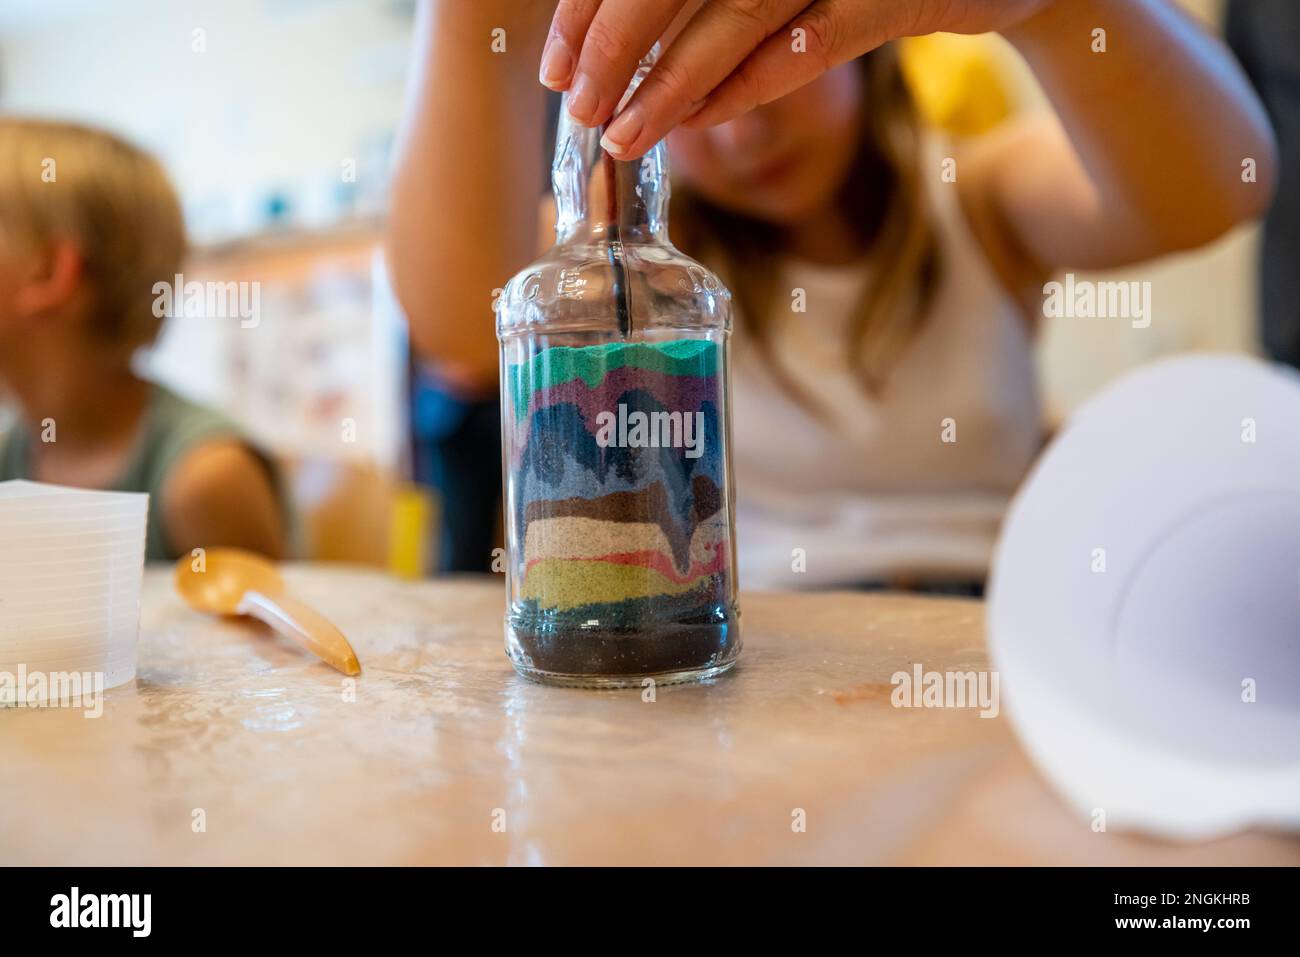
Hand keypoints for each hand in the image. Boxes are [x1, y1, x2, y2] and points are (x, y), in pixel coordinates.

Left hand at [539, 0, 1054, 157]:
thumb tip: (627, 48)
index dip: (590, 6)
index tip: (556, 62)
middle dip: (614, 46)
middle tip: (578, 106)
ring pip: (733, 13)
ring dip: (670, 82)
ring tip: (623, 133)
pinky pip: (805, 45)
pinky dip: (745, 85)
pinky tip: (695, 122)